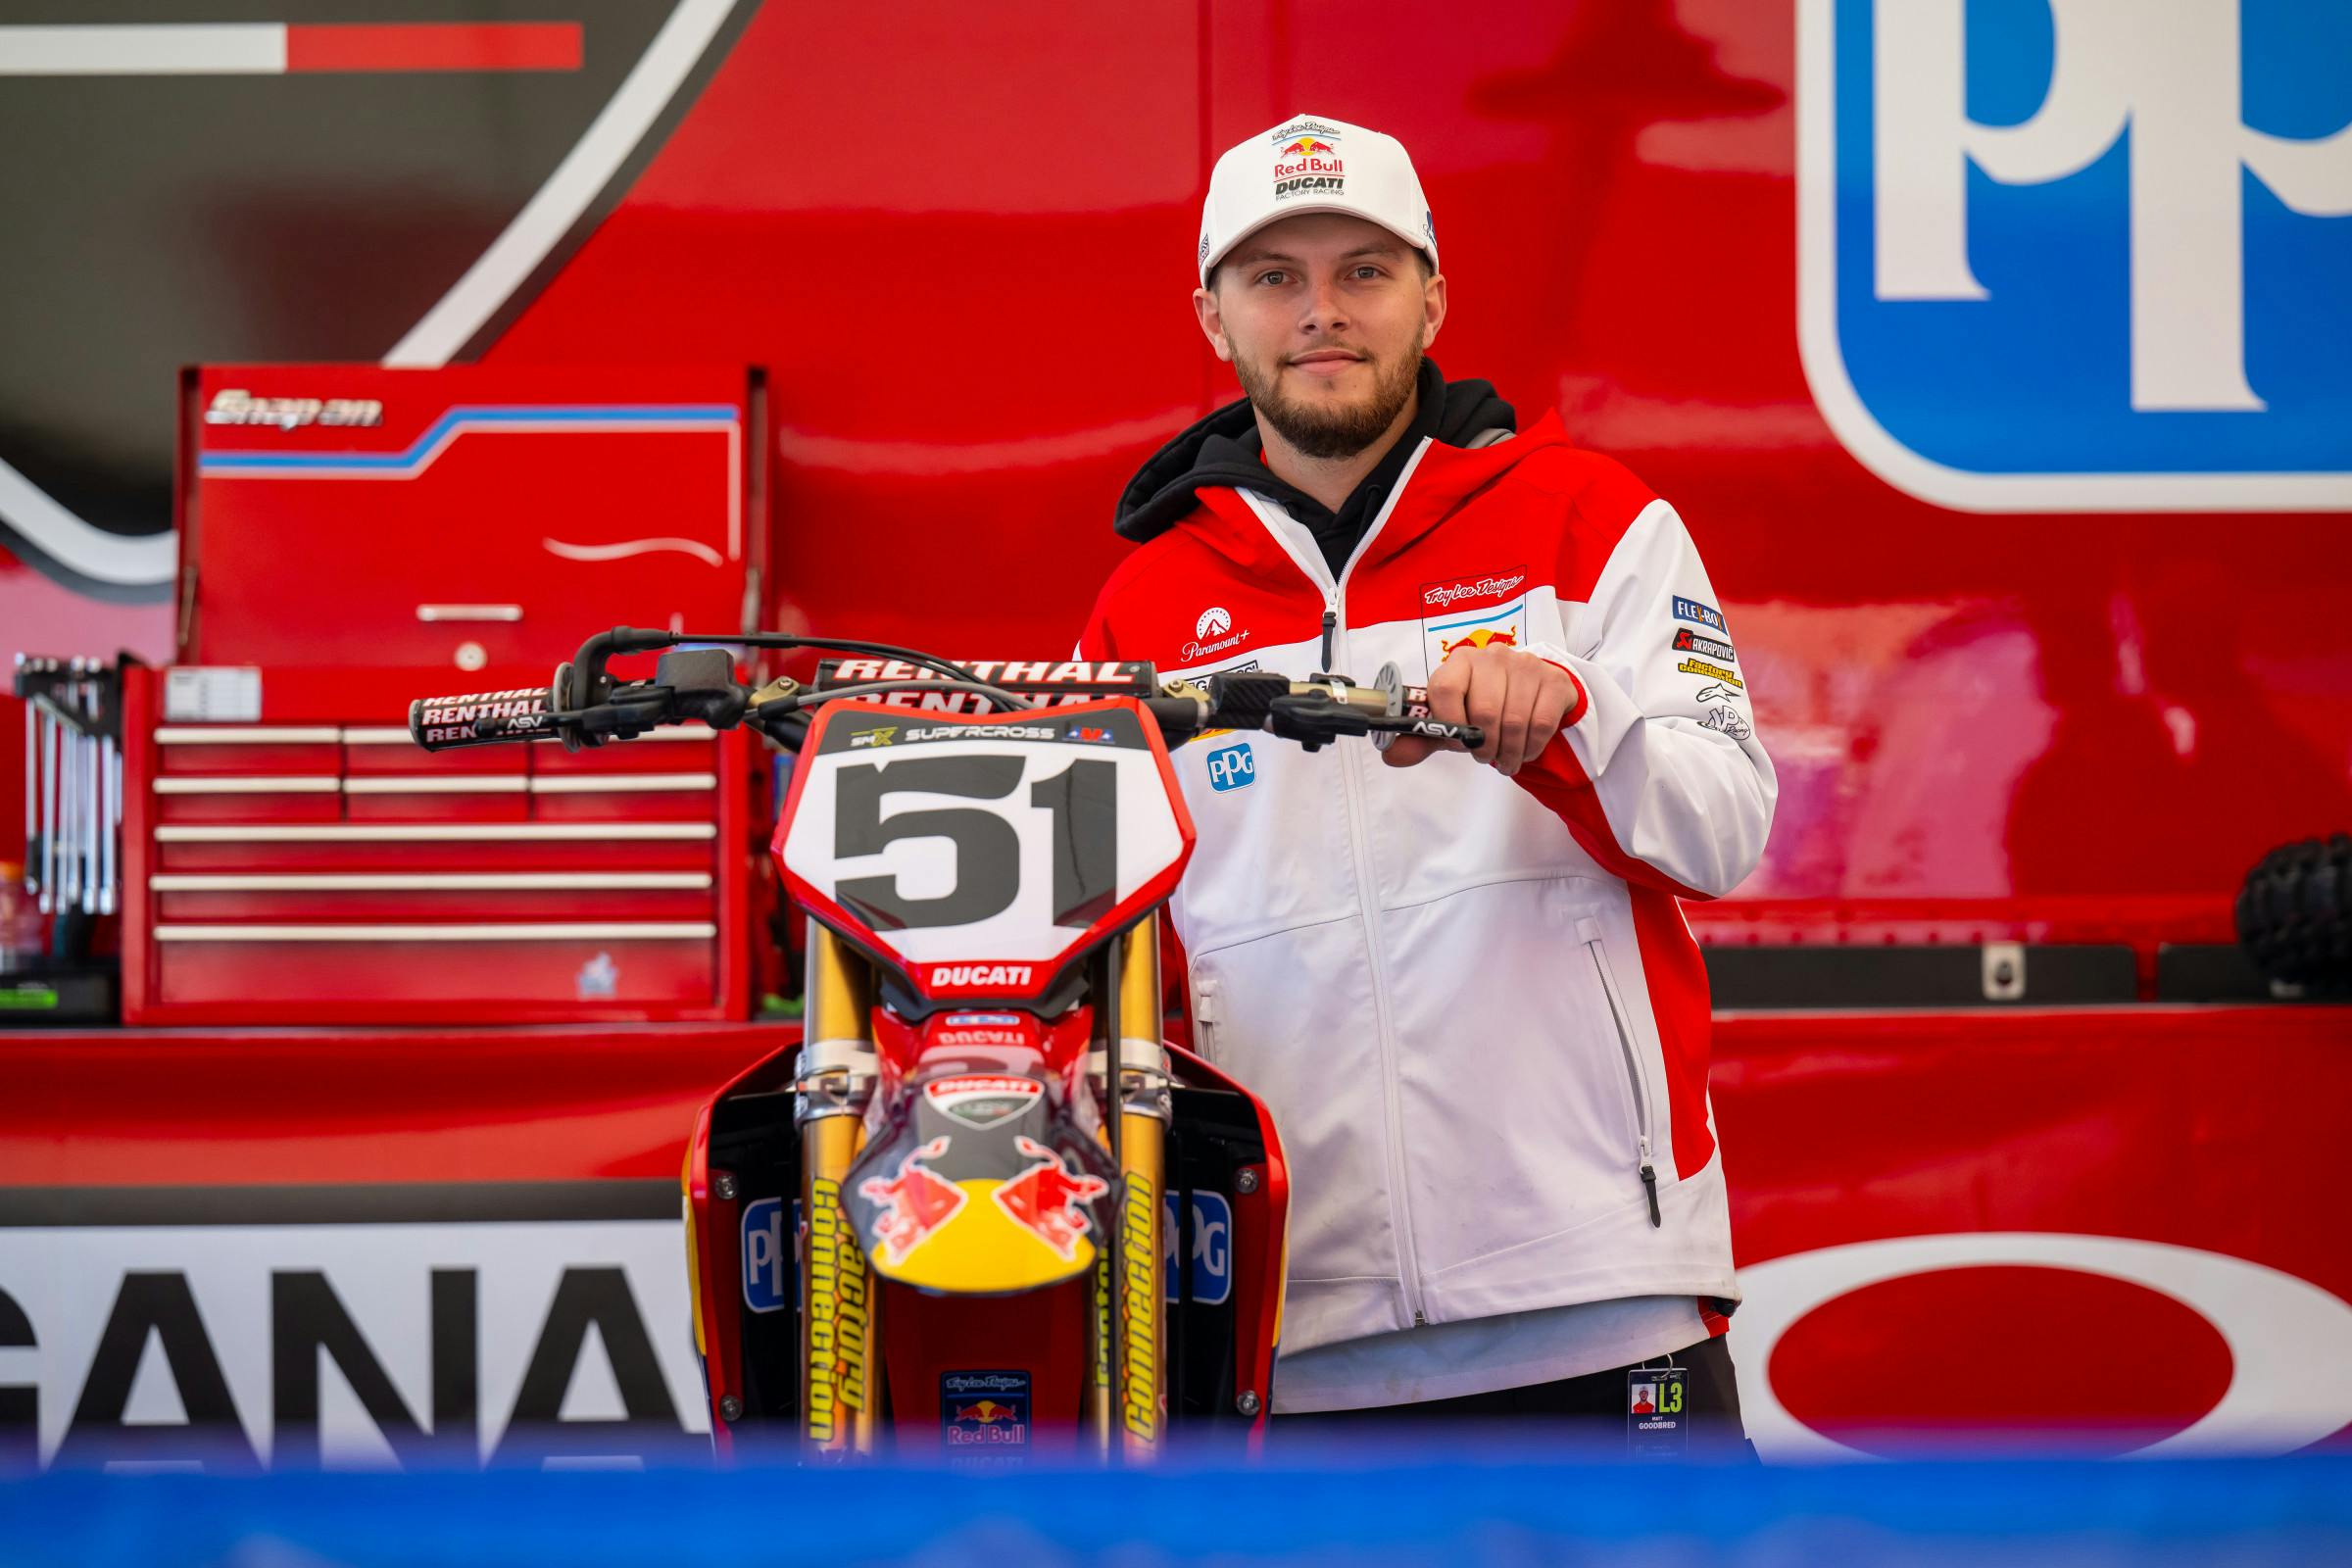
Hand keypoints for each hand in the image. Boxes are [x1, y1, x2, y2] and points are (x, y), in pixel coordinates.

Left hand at [1381, 646, 1581, 775]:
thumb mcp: (1451, 720)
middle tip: (1484, 757)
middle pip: (1485, 711)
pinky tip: (1524, 752)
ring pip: (1514, 722)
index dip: (1448, 722)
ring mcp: (1526, 665)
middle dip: (1483, 746)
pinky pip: (1540, 725)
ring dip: (1507, 753)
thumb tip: (1392, 755)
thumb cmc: (1483, 705)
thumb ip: (1422, 737)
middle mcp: (1493, 656)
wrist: (1531, 691)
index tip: (1455, 742)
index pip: (1445, 688)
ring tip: (1504, 760)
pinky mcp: (1553, 680)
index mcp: (1460, 661)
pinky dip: (1530, 748)